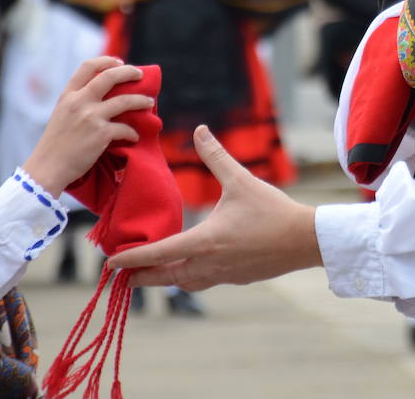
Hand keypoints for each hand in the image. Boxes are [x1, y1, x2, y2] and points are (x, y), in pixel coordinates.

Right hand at [21, 58, 152, 196]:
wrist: (47, 168)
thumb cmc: (55, 145)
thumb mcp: (61, 115)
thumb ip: (77, 102)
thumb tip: (104, 95)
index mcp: (68, 96)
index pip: (87, 66)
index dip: (106, 61)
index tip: (119, 62)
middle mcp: (79, 102)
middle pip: (109, 76)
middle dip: (129, 72)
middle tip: (140, 75)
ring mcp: (91, 117)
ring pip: (125, 100)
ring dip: (141, 101)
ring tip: (149, 102)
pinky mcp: (101, 134)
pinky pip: (125, 129)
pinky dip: (133, 133)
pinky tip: (134, 136)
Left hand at [108, 126, 320, 288]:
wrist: (305, 240)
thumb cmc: (273, 210)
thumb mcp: (241, 180)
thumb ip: (216, 157)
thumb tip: (201, 130)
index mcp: (203, 242)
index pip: (157, 254)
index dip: (131, 259)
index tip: (109, 263)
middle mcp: (207, 264)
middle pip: (164, 277)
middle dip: (141, 277)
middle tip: (122, 276)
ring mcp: (222, 276)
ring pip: (184, 283)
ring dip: (165, 279)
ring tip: (153, 272)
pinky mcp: (236, 279)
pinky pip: (204, 282)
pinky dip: (189, 278)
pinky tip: (192, 267)